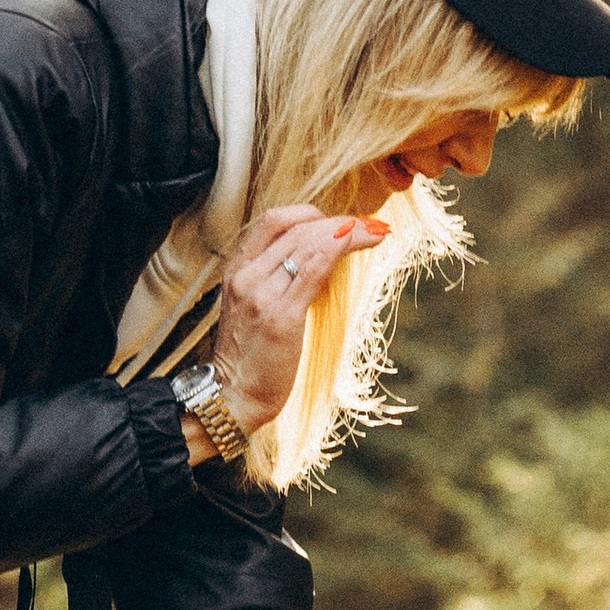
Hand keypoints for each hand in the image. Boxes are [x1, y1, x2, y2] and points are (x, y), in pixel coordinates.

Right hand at [205, 203, 388, 436]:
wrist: (232, 396)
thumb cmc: (250, 357)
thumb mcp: (255, 308)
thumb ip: (278, 281)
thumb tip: (321, 262)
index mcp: (237, 270)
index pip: (273, 220)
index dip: (309, 213)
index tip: (338, 223)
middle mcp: (247, 276)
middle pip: (297, 228)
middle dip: (339, 221)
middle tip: (370, 225)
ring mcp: (262, 294)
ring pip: (309, 243)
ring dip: (350, 231)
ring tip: (376, 231)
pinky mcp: (282, 316)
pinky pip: (315, 268)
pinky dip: (343, 247)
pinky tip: (363, 242)